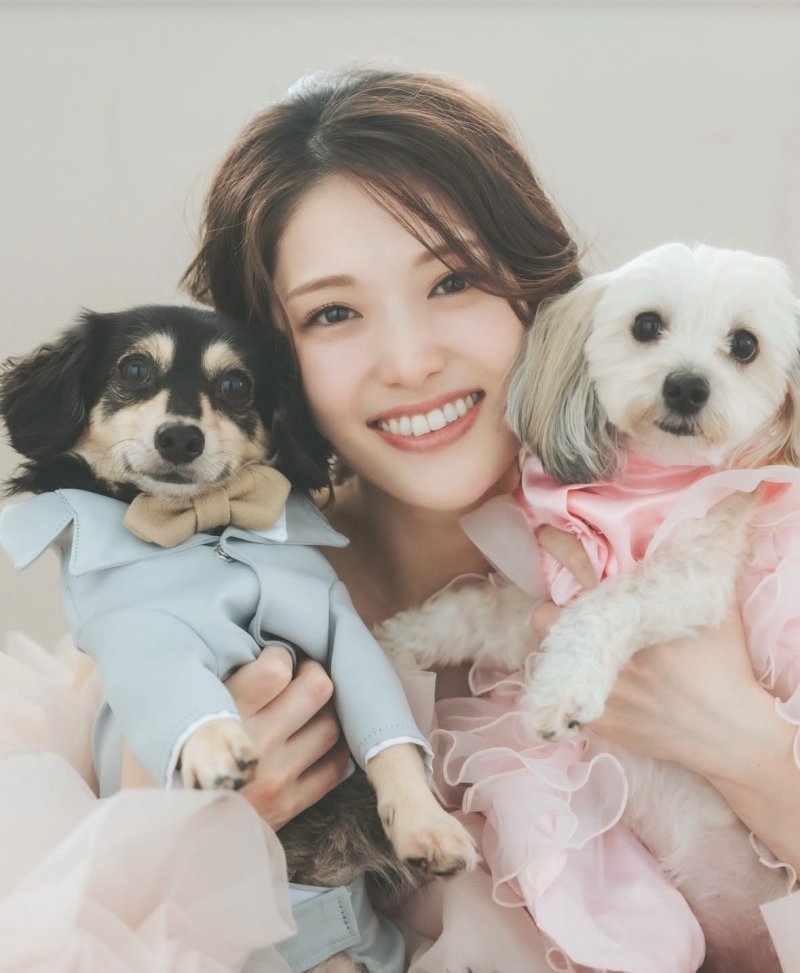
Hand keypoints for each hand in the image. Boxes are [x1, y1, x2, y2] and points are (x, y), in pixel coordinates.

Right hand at [121, 644, 349, 829]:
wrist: (153, 840)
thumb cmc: (155, 764)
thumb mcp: (161, 714)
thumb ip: (198, 678)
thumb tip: (233, 639)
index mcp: (221, 716)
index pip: (277, 667)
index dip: (279, 655)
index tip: (270, 660)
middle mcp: (255, 746)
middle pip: (317, 688)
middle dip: (311, 673)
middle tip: (298, 676)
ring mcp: (276, 778)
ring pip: (331, 724)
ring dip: (323, 710)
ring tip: (304, 708)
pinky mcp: (289, 806)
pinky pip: (334, 766)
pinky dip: (330, 747)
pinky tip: (310, 738)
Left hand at [533, 527, 799, 873]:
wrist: (729, 730)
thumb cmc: (724, 665)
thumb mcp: (710, 608)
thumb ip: (684, 574)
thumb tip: (684, 539)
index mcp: (632, 611)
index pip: (582, 567)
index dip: (559, 547)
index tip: (546, 536)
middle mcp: (608, 645)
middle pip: (546, 617)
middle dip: (550, 613)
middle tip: (567, 616)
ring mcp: (598, 684)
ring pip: (547, 659)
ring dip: (559, 651)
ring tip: (580, 653)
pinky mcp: (597, 719)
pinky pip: (561, 698)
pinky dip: (569, 690)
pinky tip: (585, 689)